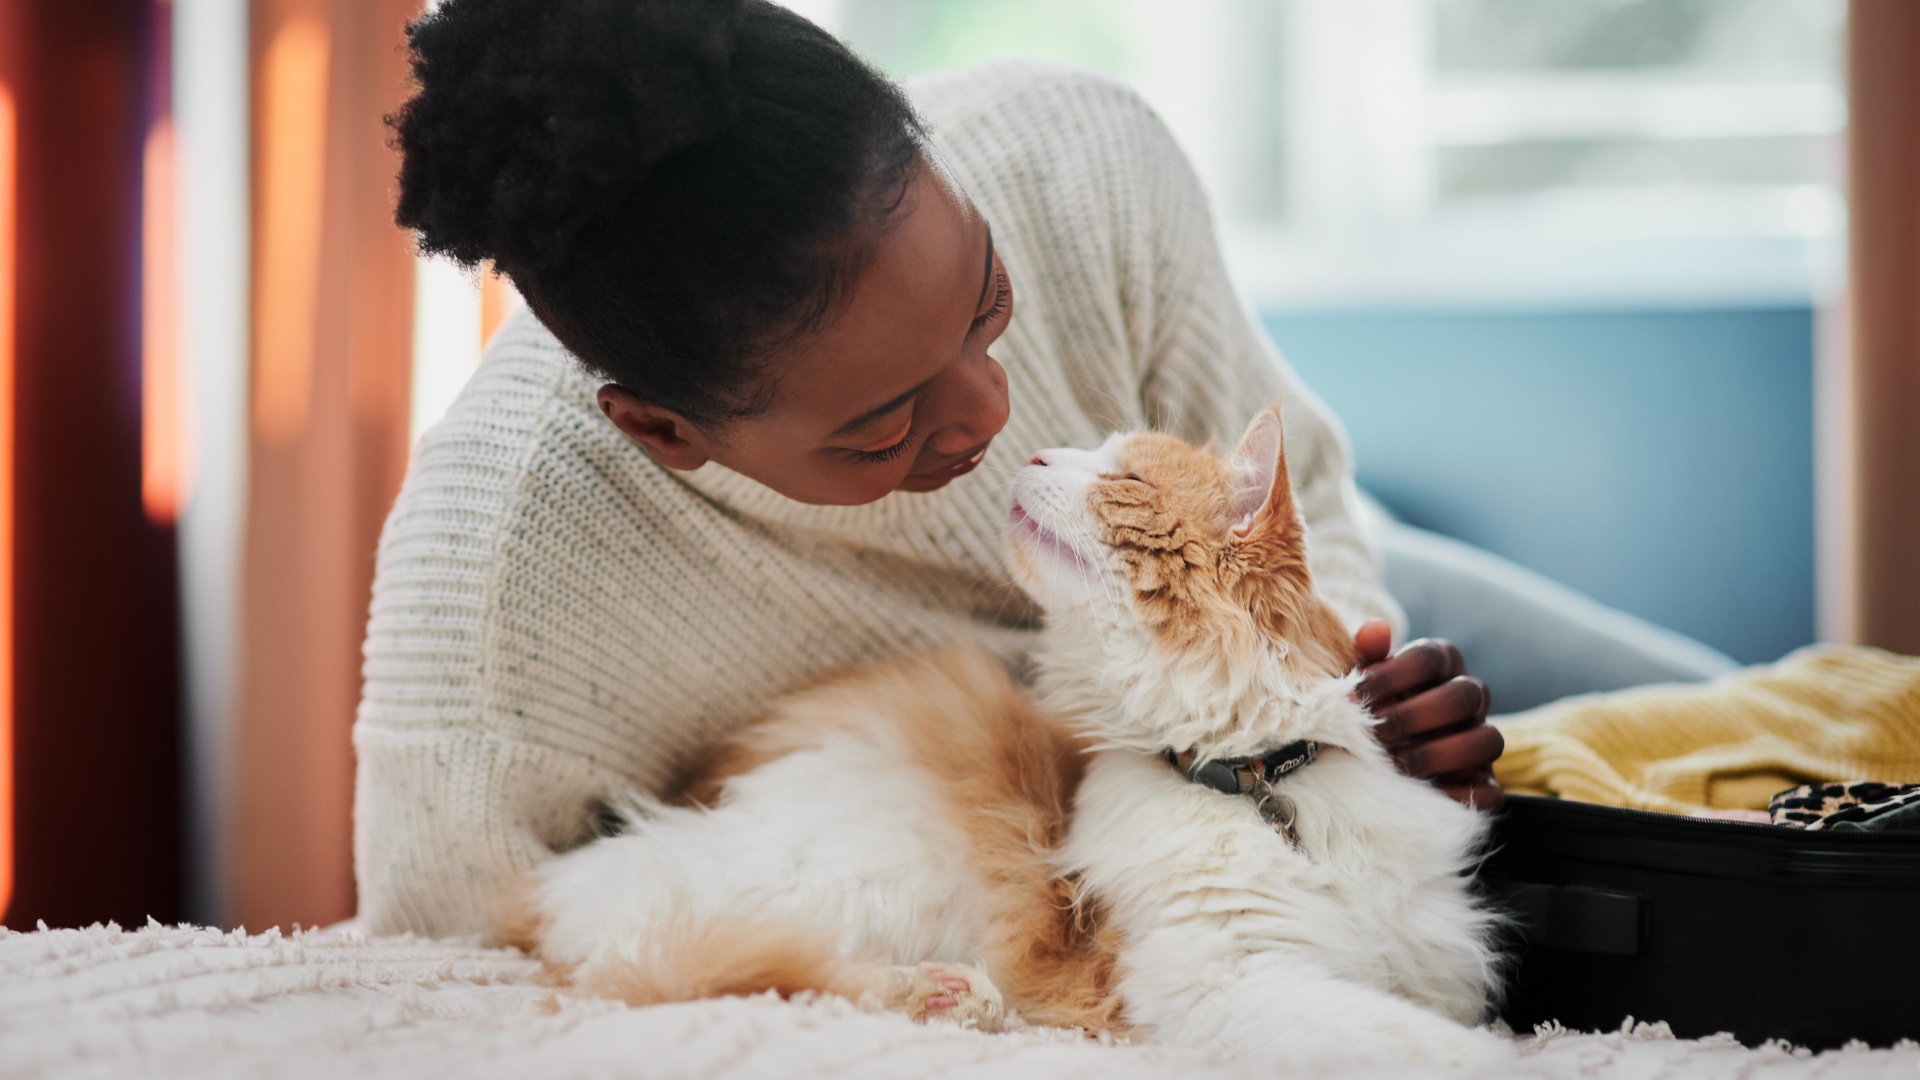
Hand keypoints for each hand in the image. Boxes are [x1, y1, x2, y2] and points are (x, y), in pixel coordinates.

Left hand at [1352, 620, 1503, 809]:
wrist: (1382, 754)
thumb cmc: (1373, 707)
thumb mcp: (1366, 682)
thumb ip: (1368, 656)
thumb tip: (1374, 630)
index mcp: (1442, 664)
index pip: (1429, 658)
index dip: (1390, 676)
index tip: (1353, 697)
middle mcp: (1470, 697)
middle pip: (1465, 695)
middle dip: (1414, 716)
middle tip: (1375, 734)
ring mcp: (1481, 739)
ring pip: (1489, 740)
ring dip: (1439, 754)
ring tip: (1395, 764)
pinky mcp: (1485, 784)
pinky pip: (1491, 791)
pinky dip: (1459, 795)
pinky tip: (1420, 795)